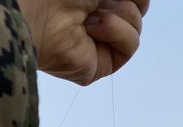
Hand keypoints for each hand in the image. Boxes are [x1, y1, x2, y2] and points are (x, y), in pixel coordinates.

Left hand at [18, 0, 149, 85]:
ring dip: (120, 12)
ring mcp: (100, 41)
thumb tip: (143, 1)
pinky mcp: (103, 64)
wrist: (40, 8)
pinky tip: (91, 27)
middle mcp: (96, 16)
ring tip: (91, 12)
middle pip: (137, 7)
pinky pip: (130, 45)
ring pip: (136, 25)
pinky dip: (116, 32)